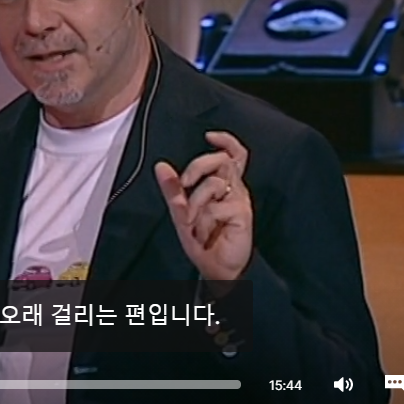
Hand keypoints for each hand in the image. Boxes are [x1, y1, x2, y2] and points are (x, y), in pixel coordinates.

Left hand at [155, 131, 252, 281]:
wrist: (216, 268)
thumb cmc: (203, 241)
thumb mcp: (181, 213)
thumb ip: (173, 190)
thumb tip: (160, 166)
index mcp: (222, 185)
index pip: (232, 155)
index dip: (226, 141)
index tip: (210, 135)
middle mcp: (234, 189)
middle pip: (222, 159)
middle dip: (198, 165)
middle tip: (185, 183)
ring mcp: (239, 200)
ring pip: (214, 182)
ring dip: (195, 202)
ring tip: (193, 222)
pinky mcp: (242, 214)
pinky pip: (217, 206)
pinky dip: (204, 220)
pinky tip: (205, 232)